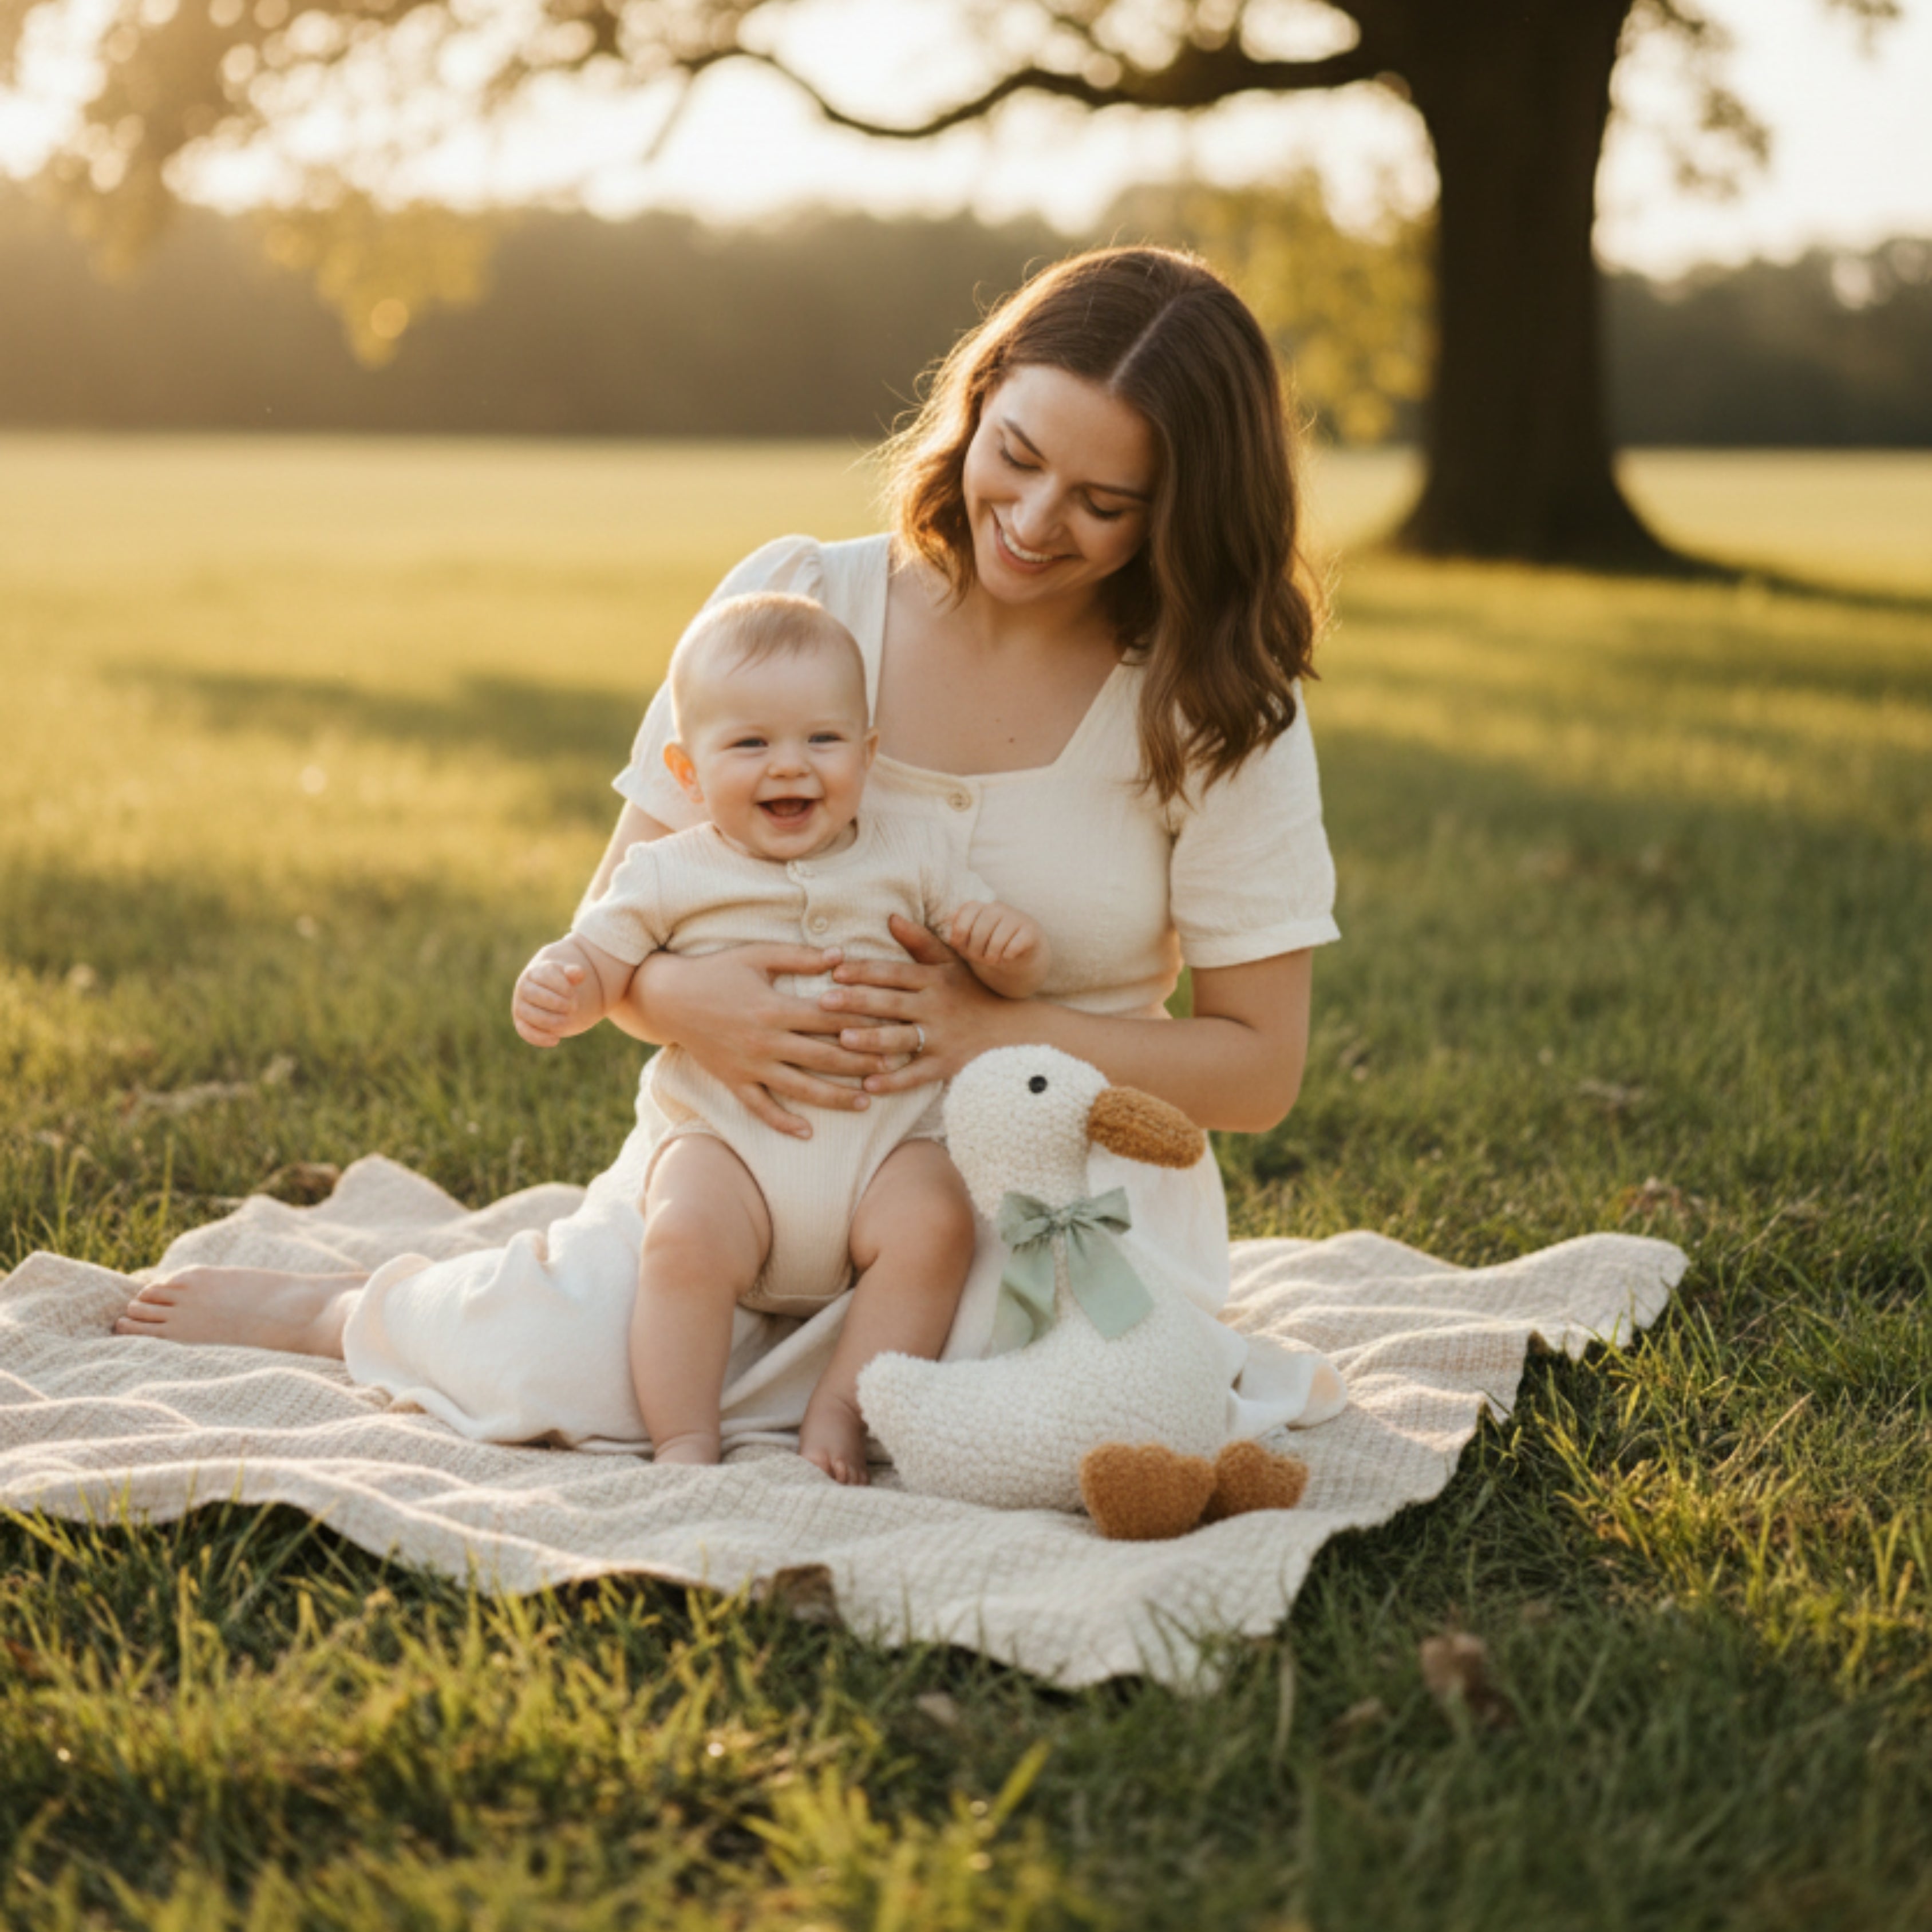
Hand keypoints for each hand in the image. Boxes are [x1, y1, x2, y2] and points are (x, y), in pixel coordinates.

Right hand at [513, 942, 596, 1047]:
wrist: (544, 992)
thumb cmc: (558, 982)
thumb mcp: (566, 974)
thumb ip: (573, 973)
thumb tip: (579, 974)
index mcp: (534, 973)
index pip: (546, 977)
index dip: (563, 987)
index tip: (573, 993)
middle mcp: (523, 988)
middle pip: (536, 995)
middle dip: (558, 1003)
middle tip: (573, 1007)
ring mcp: (520, 1006)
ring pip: (531, 1015)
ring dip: (551, 1020)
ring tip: (567, 1022)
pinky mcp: (520, 1022)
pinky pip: (525, 1032)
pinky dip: (540, 1038)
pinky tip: (555, 1040)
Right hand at [633, 944, 889, 1137]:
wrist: (668, 998)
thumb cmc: (716, 970)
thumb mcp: (757, 955)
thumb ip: (800, 956)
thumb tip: (841, 955)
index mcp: (774, 1007)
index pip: (829, 1019)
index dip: (863, 1022)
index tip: (891, 1026)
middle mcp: (765, 1041)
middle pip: (823, 1057)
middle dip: (860, 1063)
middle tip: (893, 1068)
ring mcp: (749, 1065)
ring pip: (799, 1088)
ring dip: (834, 1097)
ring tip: (865, 1103)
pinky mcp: (733, 1081)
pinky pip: (760, 1108)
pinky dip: (783, 1122)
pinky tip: (807, 1132)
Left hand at [823, 914, 1019, 1094]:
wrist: (1016, 1030)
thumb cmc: (977, 993)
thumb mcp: (953, 963)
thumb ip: (921, 942)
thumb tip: (890, 916)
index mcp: (934, 980)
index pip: (894, 973)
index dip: (864, 971)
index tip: (835, 970)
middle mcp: (936, 1007)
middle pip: (891, 1003)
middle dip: (857, 1002)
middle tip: (823, 1002)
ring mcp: (941, 1037)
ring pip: (901, 1038)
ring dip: (871, 1039)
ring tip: (842, 1039)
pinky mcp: (945, 1065)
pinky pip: (916, 1075)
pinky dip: (893, 1081)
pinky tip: (869, 1083)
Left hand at [948, 900, 1043, 969]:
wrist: (1020, 950)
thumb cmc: (989, 944)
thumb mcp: (969, 938)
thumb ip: (957, 932)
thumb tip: (948, 929)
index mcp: (979, 906)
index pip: (964, 916)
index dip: (960, 935)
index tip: (961, 946)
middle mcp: (997, 908)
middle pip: (979, 932)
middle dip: (976, 951)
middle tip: (980, 959)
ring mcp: (1015, 917)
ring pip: (996, 941)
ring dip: (992, 957)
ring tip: (993, 959)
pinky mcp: (1030, 931)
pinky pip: (1013, 947)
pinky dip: (1007, 956)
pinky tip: (1008, 956)